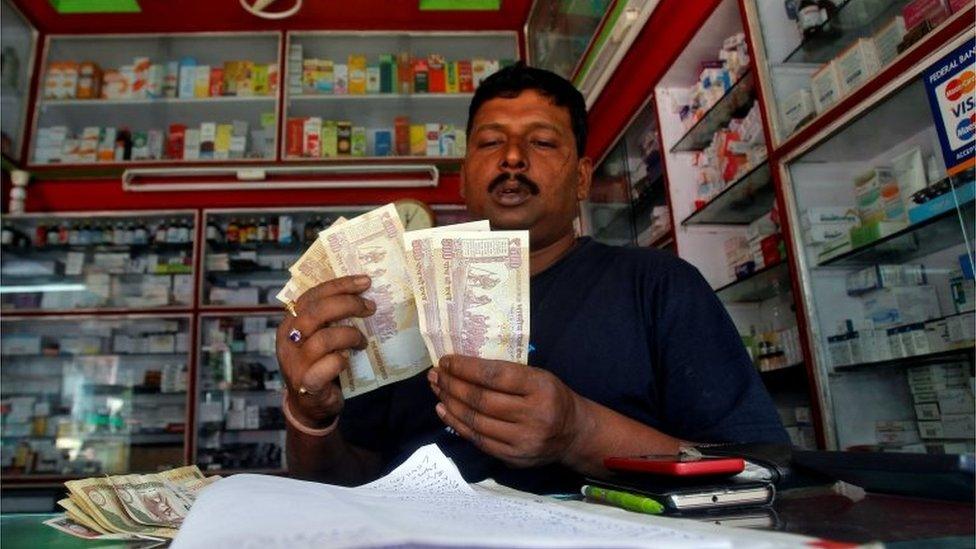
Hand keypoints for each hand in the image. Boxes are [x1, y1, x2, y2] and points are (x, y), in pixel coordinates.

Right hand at [276, 275, 374, 428]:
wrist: (310, 405)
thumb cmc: (318, 364)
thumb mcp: (318, 336)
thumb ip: (329, 318)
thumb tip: (361, 292)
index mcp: (290, 323)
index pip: (311, 295)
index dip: (339, 285)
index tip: (364, 282)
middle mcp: (289, 340)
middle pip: (316, 312)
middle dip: (347, 305)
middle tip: (370, 307)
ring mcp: (296, 363)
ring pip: (324, 339)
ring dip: (350, 335)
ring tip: (362, 341)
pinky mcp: (307, 384)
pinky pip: (328, 365)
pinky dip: (342, 360)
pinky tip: (348, 360)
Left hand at [427, 355, 587, 468]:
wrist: (573, 434)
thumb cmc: (551, 397)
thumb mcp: (539, 377)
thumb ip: (508, 373)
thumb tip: (463, 366)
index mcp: (540, 387)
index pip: (495, 376)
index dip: (466, 368)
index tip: (446, 361)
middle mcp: (533, 415)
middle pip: (481, 400)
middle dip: (452, 385)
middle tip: (435, 374)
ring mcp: (522, 440)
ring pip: (476, 421)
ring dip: (450, 403)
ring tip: (437, 389)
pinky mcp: (513, 457)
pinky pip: (478, 439)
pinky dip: (457, 424)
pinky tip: (444, 410)